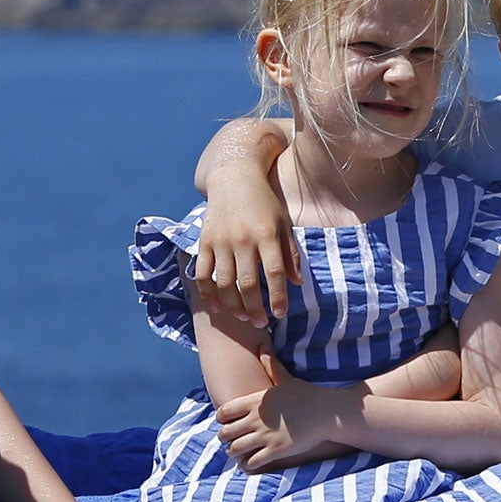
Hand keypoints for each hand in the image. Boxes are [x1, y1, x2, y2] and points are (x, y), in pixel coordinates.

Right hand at [193, 155, 298, 322]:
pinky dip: (208, 294)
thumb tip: (297, 282)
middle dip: (254, 308)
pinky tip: (216, 308)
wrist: (234, 178)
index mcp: (267, 234)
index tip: (280, 314)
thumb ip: (290, 253)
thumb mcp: (283, 223)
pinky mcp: (204, 241)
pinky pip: (203, 273)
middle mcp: (243, 239)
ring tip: (242, 316)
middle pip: (247, 283)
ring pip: (224, 283)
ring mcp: (221, 241)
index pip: (274, 273)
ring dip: (233, 305)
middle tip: (260, 323)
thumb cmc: (264, 203)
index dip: (277, 297)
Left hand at [215, 351, 341, 470]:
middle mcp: (256, 419)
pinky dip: (247, 465)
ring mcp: (265, 436)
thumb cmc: (307, 395)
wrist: (327, 412)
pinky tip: (250, 463)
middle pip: (224, 433)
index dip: (221, 420)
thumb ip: (271, 365)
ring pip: (235, 449)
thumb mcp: (286, 379)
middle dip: (225, 439)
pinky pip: (252, 462)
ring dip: (233, 453)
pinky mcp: (276, 451)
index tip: (227, 423)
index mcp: (255, 402)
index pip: (222, 413)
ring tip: (238, 453)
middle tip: (230, 441)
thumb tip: (263, 348)